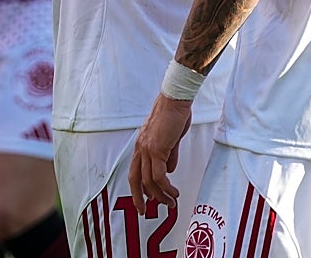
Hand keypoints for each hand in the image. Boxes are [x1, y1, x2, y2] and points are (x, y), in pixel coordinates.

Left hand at [128, 94, 193, 213]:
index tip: (144, 199)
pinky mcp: (157, 150)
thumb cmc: (174, 114)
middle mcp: (140, 149)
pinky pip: (160, 176)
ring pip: (149, 181)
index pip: (135, 172)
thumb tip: (170, 169)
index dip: (138, 188)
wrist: (176, 99)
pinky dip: (166, 187)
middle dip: (139, 198)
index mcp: (141, 145)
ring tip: (171, 202)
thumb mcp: (171, 138)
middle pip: (135, 180)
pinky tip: (174, 191)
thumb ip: (169, 154)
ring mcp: (147, 150)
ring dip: (160, 195)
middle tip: (145, 211)